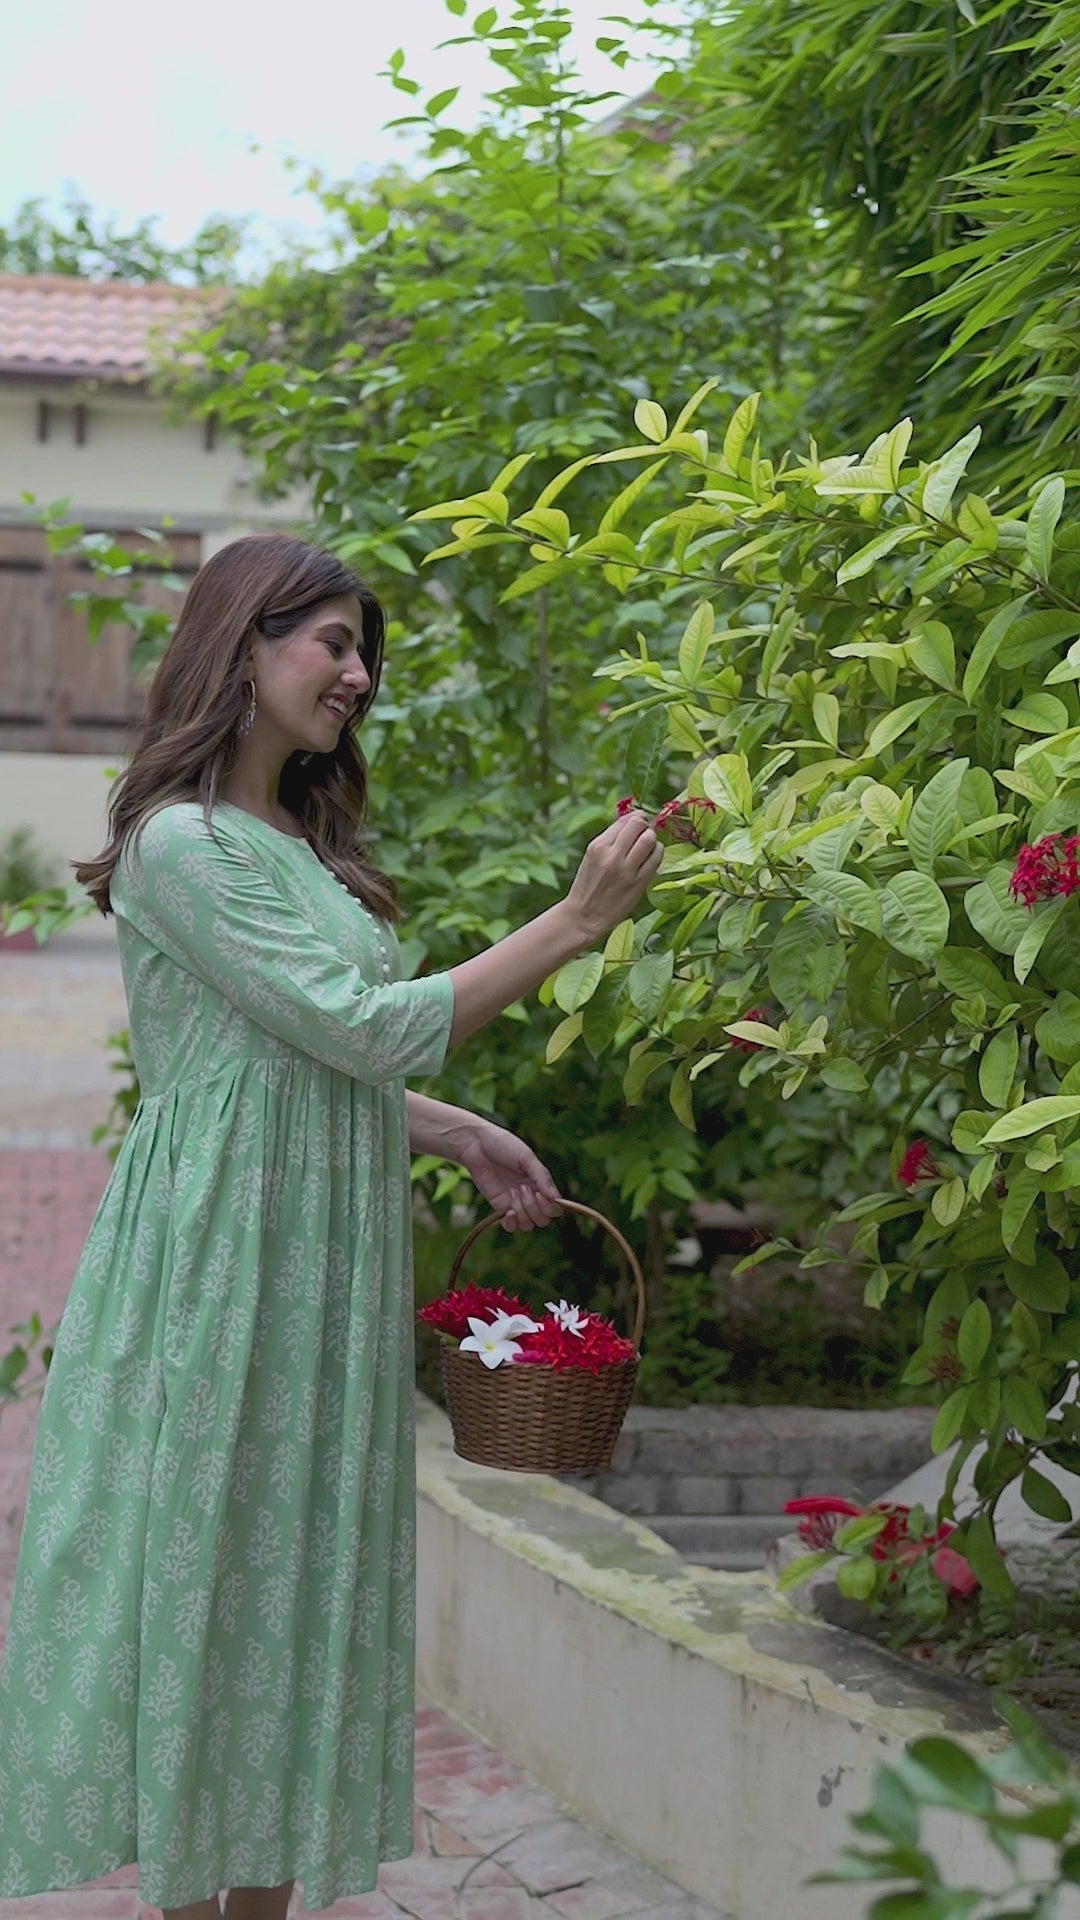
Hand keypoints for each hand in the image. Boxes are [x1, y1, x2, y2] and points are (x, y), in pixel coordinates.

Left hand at [456, 1118, 562, 1231]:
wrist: (476, 1144)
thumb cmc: (503, 1145)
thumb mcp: (526, 1157)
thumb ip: (542, 1177)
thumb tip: (556, 1198)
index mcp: (541, 1183)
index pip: (555, 1207)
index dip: (551, 1207)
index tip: (540, 1194)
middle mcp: (531, 1196)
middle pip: (543, 1219)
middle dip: (535, 1208)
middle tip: (523, 1188)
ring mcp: (515, 1203)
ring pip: (528, 1225)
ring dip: (522, 1211)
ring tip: (512, 1190)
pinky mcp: (499, 1207)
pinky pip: (511, 1226)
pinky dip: (512, 1223)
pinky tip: (508, 1211)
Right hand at [563, 809, 663, 945]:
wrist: (584, 916)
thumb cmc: (588, 885)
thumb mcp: (592, 856)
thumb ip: (611, 839)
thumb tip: (632, 820)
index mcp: (598, 846)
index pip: (625, 821)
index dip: (637, 818)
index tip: (640, 821)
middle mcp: (612, 855)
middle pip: (639, 826)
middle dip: (645, 825)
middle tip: (646, 831)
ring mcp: (626, 870)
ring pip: (650, 839)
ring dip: (652, 838)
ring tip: (648, 845)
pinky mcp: (638, 883)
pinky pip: (656, 859)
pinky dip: (657, 853)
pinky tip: (652, 856)